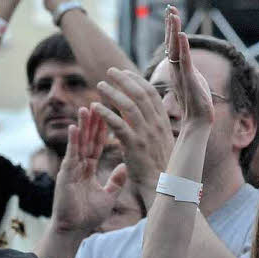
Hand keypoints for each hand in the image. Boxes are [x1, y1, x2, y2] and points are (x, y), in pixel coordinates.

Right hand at [49, 108, 127, 234]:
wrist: (74, 231)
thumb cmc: (88, 215)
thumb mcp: (108, 195)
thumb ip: (116, 181)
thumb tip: (126, 167)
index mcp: (89, 169)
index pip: (99, 144)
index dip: (104, 130)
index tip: (111, 114)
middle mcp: (80, 165)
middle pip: (89, 139)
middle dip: (95, 122)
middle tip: (100, 102)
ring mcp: (72, 169)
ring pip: (79, 143)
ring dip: (83, 125)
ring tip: (86, 107)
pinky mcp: (66, 175)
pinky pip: (71, 155)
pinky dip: (74, 141)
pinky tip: (76, 127)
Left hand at [92, 67, 174, 208]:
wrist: (163, 186)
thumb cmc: (161, 165)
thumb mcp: (161, 140)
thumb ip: (151, 124)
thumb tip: (140, 111)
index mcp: (163, 122)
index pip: (151, 93)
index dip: (137, 80)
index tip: (125, 72)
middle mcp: (157, 124)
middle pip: (140, 94)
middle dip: (124, 79)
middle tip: (110, 71)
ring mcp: (146, 134)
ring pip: (129, 106)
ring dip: (112, 93)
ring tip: (99, 86)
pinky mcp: (134, 146)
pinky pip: (118, 124)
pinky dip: (106, 113)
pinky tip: (95, 107)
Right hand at [163, 5, 214, 128]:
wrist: (198, 121)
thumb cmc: (196, 103)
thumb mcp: (192, 80)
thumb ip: (188, 68)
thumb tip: (187, 59)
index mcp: (177, 68)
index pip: (172, 44)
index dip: (171, 29)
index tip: (171, 13)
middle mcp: (176, 69)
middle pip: (171, 42)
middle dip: (171, 24)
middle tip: (170, 7)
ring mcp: (181, 73)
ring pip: (176, 48)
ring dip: (174, 31)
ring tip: (173, 15)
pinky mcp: (188, 79)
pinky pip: (184, 60)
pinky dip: (183, 47)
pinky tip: (182, 35)